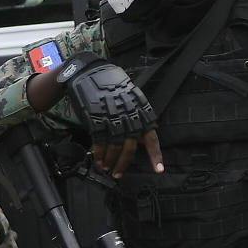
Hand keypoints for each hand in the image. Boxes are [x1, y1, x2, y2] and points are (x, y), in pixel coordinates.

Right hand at [56, 52, 163, 177]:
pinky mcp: (96, 121)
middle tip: (117, 174)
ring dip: (110, 161)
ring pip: (114, 148)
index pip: (150, 137)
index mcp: (140, 111)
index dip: (155, 154)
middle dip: (123, 164)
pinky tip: (98, 159)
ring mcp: (111, 120)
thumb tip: (137, 139)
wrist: (88, 73)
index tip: (158, 170)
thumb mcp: (130, 97)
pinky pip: (99, 143)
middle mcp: (128, 117)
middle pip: (129, 148)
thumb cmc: (110, 84)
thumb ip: (135, 118)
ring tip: (106, 168)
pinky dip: (99, 154)